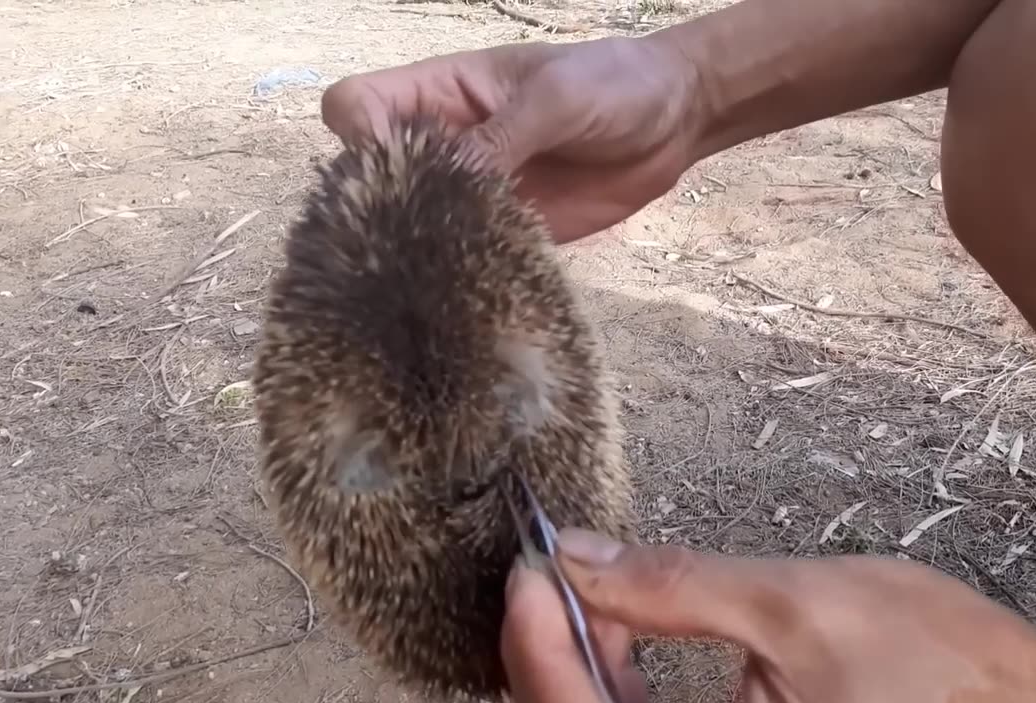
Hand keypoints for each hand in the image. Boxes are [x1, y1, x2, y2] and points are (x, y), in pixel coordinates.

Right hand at [320, 37, 705, 243]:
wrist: (676, 118)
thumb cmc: (614, 84)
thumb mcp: (557, 96)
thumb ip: (504, 135)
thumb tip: (452, 180)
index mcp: (443, 95)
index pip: (359, 108)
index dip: (360, 137)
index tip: (394, 167)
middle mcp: (447, 146)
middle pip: (374, 177)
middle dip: (380, 208)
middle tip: (413, 237)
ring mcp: (476, 193)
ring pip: (417, 226)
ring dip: (422, 250)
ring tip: (444, 271)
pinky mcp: (510, 232)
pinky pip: (471, 256)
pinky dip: (468, 274)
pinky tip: (482, 287)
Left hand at [504, 530, 1035, 702]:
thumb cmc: (942, 666)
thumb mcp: (796, 606)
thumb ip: (674, 583)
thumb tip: (579, 554)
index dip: (538, 646)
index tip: (527, 572)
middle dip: (550, 656)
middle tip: (546, 574)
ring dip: (583, 669)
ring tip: (588, 592)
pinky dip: (622, 687)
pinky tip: (625, 629)